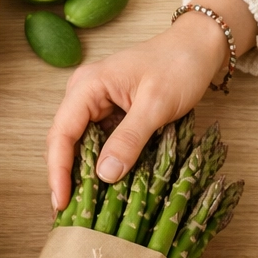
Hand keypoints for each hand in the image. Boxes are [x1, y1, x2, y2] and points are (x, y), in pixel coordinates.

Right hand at [47, 0, 257, 209]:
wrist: (200, 45)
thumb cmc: (180, 65)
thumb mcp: (157, 104)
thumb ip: (129, 139)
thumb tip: (104, 175)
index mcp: (86, 86)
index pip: (61, 135)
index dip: (58, 171)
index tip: (62, 201)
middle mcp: (82, 95)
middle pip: (62, 143)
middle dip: (63, 177)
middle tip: (66, 212)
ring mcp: (93, 104)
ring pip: (76, 146)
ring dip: (78, 174)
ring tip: (78, 206)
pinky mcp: (106, 114)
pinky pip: (94, 144)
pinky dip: (95, 165)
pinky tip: (97, 187)